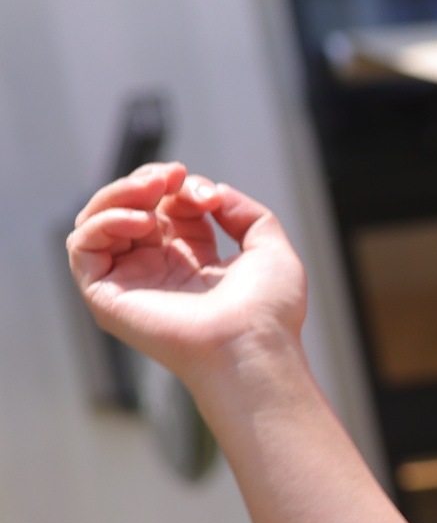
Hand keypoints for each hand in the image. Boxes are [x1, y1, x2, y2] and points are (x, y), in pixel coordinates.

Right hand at [68, 163, 308, 387]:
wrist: (252, 347)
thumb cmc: (268, 311)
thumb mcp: (269, 248)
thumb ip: (245, 213)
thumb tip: (212, 190)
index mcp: (192, 260)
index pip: (168, 206)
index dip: (182, 187)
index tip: (206, 192)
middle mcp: (157, 269)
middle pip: (129, 208)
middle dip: (145, 182)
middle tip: (171, 175)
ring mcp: (129, 281)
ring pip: (98, 221)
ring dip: (120, 194)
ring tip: (152, 190)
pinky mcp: (105, 295)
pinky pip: (82, 246)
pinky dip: (104, 222)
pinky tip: (142, 222)